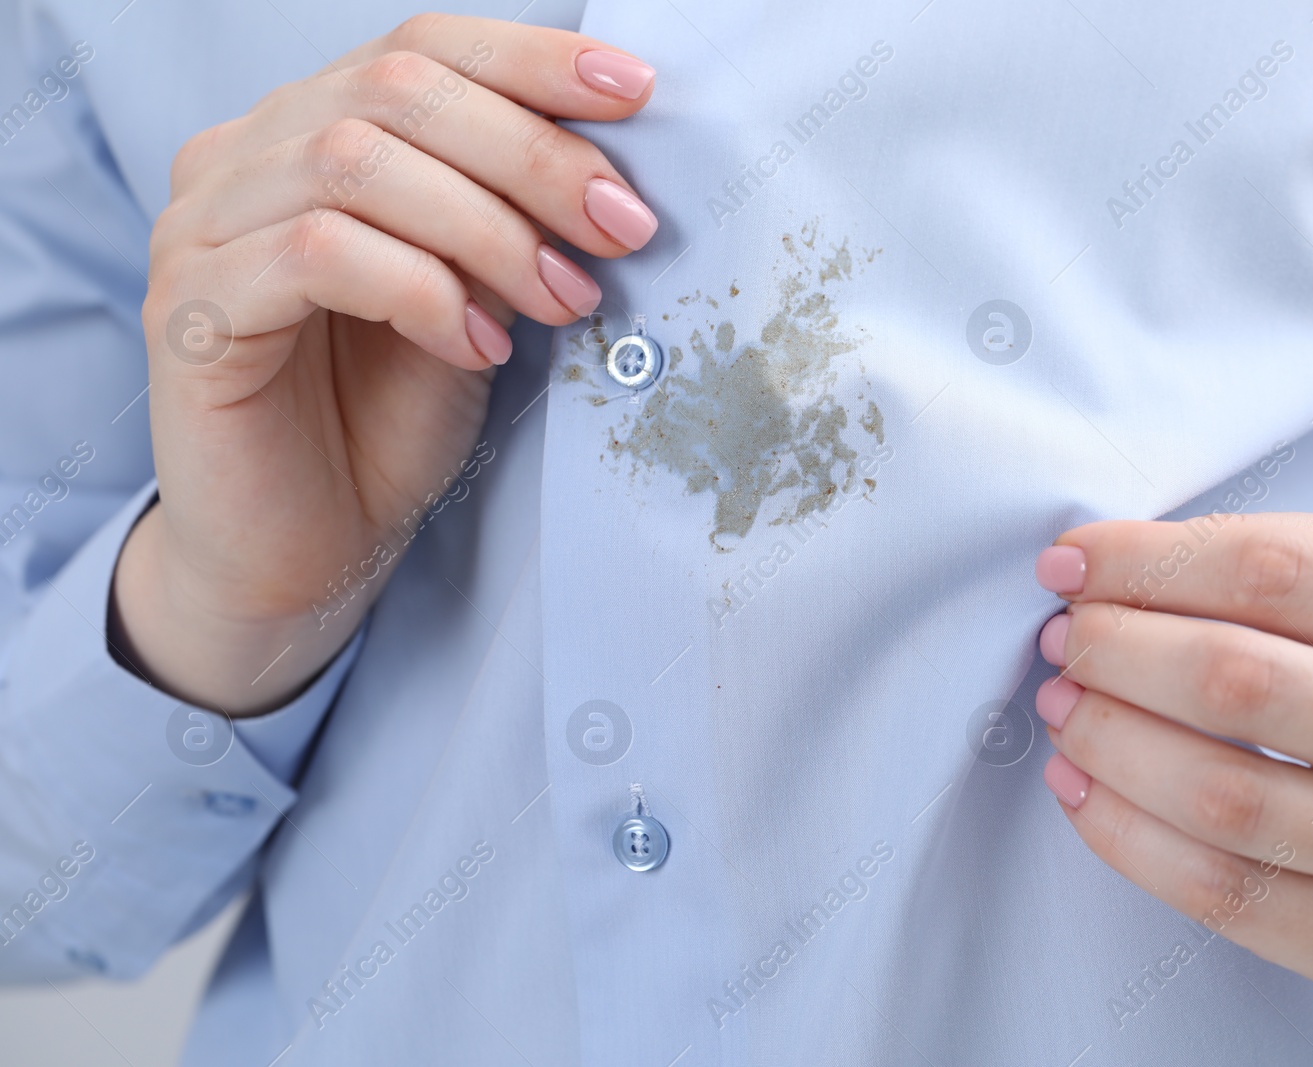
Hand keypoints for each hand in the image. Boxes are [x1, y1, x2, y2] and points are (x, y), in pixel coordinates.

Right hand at [119, 15, 657, 713]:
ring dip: (488, 229)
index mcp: (309, 130)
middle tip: (622, 225)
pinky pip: (318, 252)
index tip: (634, 91)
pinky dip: (422, 291)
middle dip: (533, 155)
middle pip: (396, 92)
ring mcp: (202, 227)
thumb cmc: (389, 419)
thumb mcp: (477, 295)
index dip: (530, 59)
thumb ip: (510, 216)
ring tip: (559, 300)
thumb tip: (614, 168)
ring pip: (358, 163)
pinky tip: (476, 346)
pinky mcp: (192, 307)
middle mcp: (242, 158)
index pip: (419, 47)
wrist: (310, 552)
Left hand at [1033, 512, 1312, 1001]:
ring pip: (1219, 796)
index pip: (1268, 571)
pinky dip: (1124, 838)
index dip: (1143, 562)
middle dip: (1114, 652)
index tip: (1068, 565)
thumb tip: (1129, 558)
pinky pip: (1223, 893)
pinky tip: (1084, 792)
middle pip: (1234, 681)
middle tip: (1065, 643)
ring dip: (1106, 742)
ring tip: (1064, 710)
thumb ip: (1290, 554)